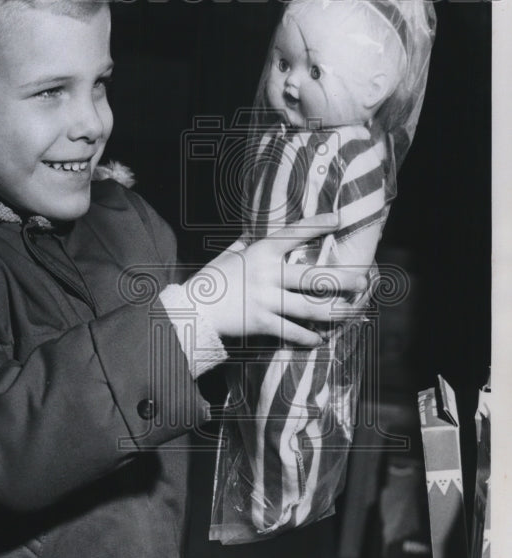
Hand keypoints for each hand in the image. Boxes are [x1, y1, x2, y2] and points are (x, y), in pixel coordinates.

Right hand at [186, 214, 368, 346]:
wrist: (193, 309)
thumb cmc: (213, 279)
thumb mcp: (230, 254)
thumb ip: (247, 242)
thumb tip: (257, 229)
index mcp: (260, 252)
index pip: (293, 234)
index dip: (317, 225)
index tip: (339, 219)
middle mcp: (266, 274)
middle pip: (314, 277)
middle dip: (343, 279)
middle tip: (363, 280)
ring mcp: (265, 299)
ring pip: (309, 308)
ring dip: (334, 312)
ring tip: (351, 312)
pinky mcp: (260, 322)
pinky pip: (292, 331)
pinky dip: (307, 337)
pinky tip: (319, 339)